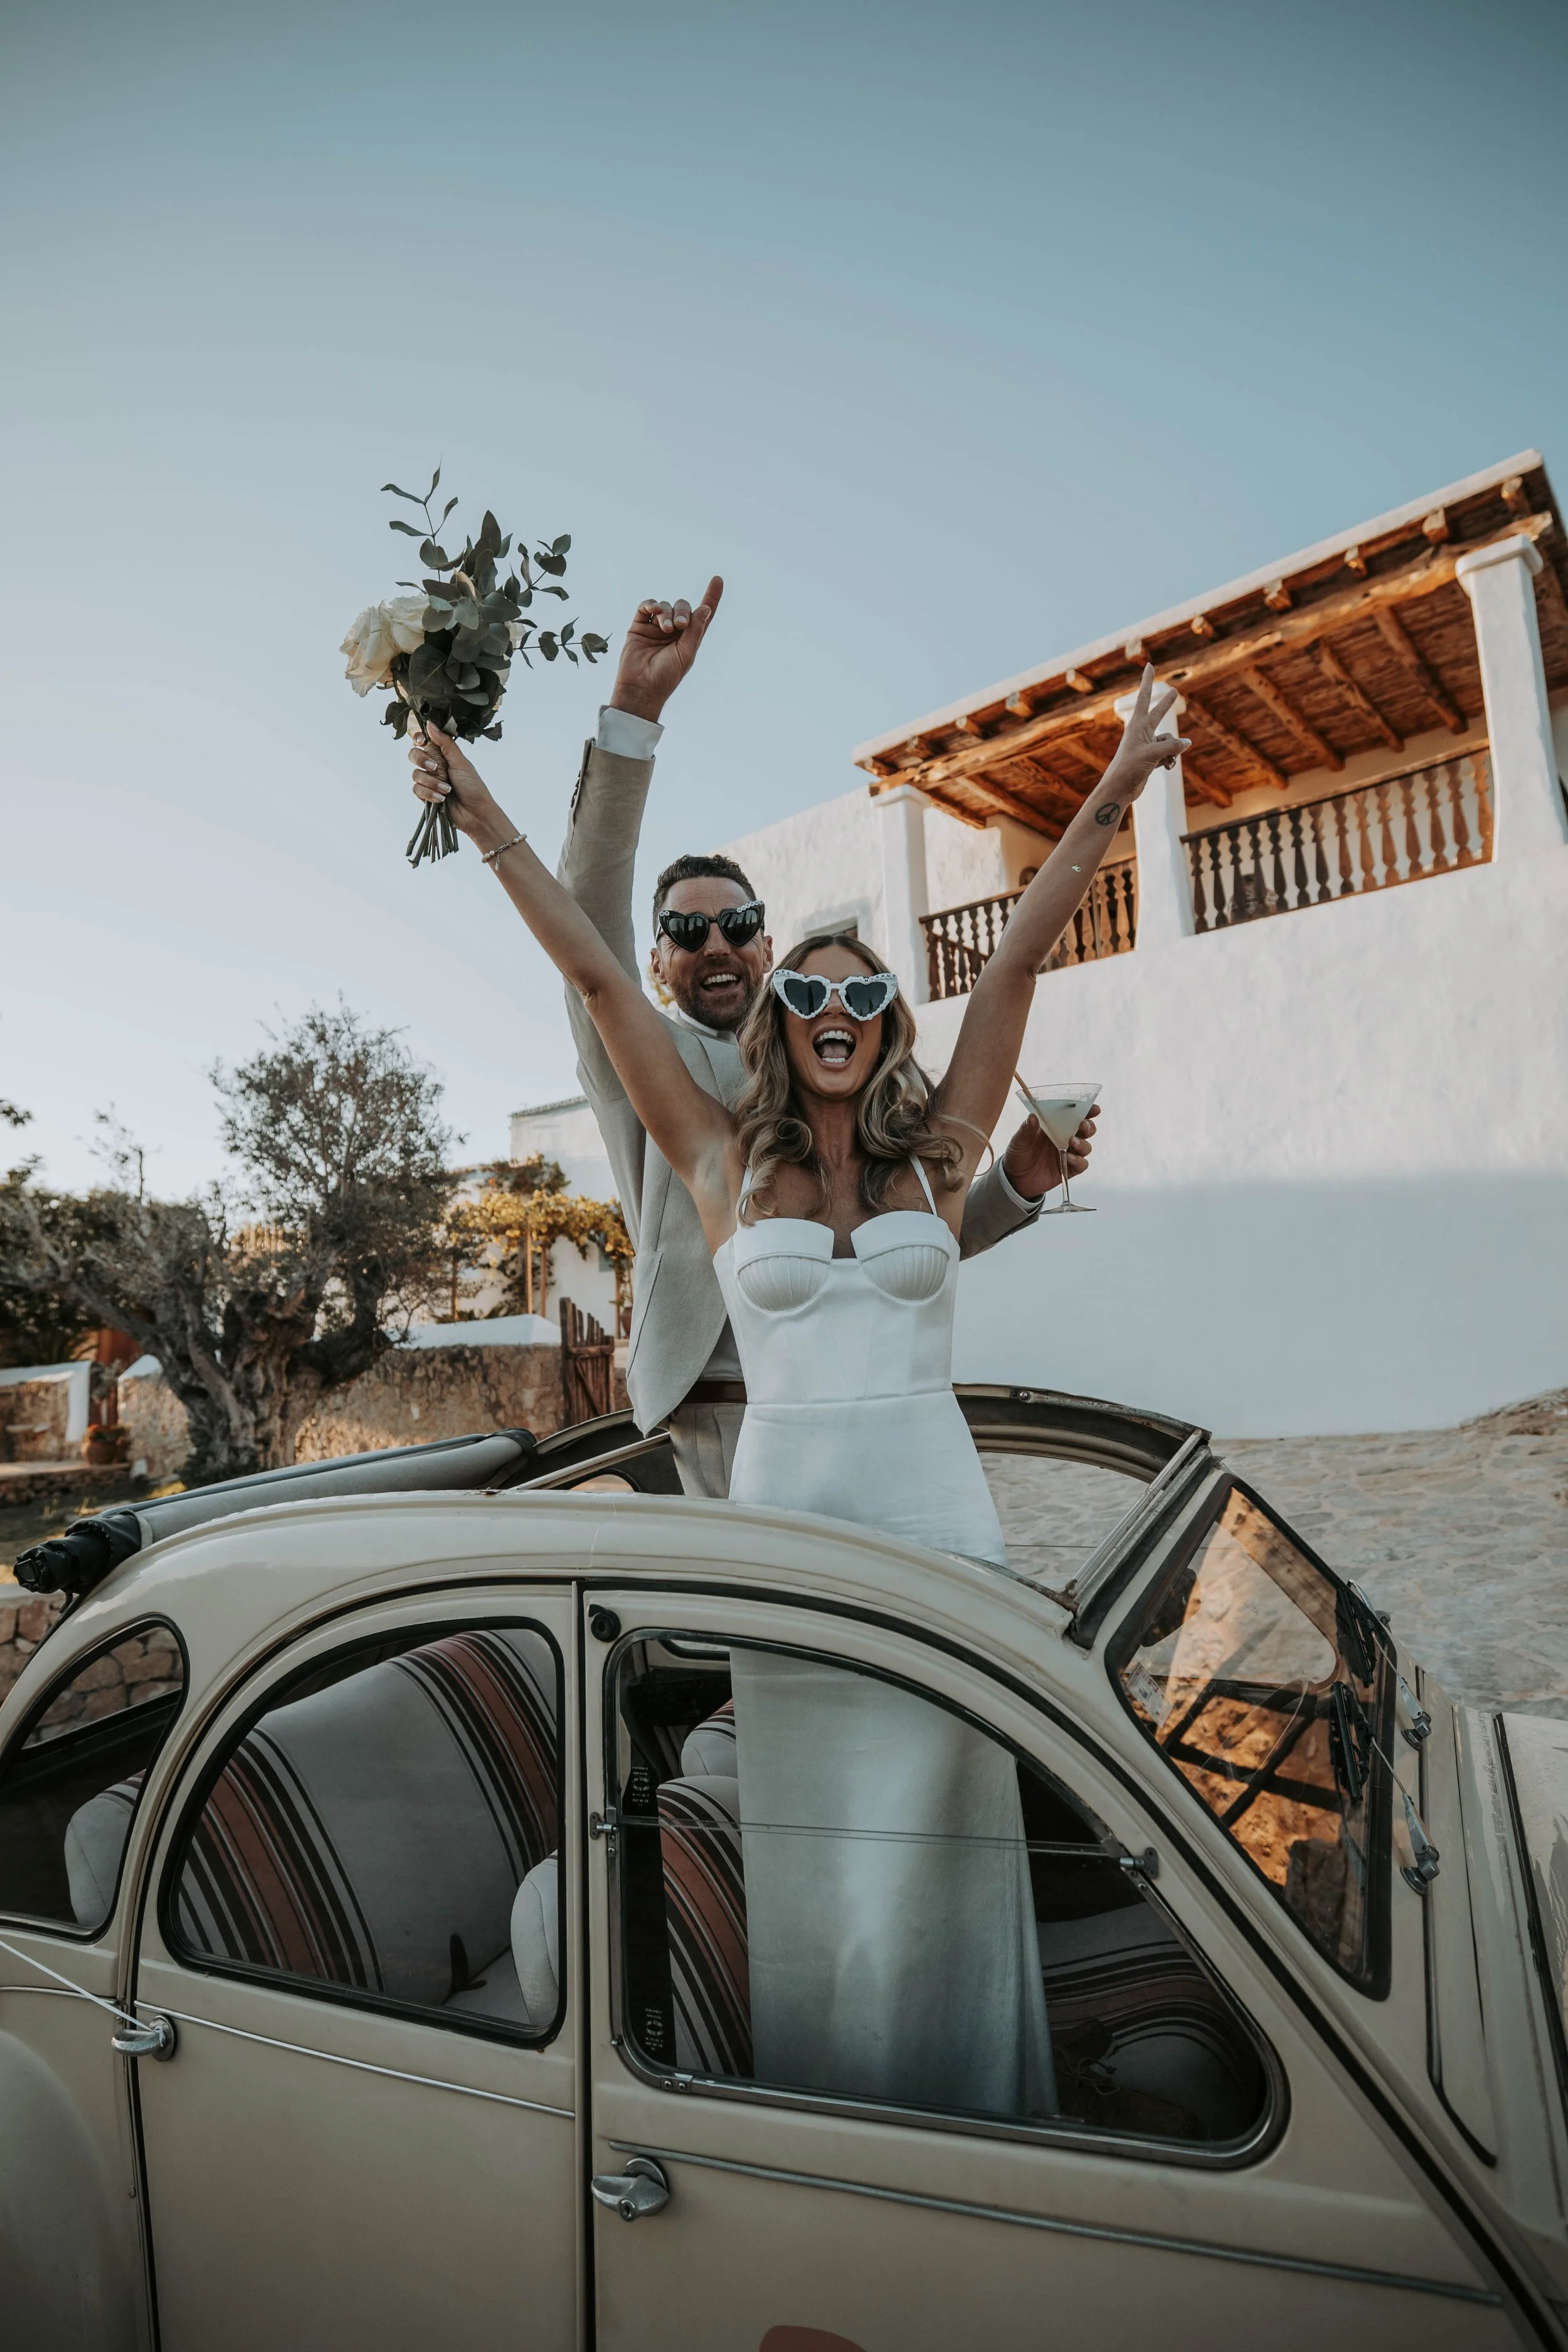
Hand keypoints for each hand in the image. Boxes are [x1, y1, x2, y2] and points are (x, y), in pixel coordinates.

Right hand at [408, 724, 511, 852]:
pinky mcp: (425, 796)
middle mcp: (434, 766)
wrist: (475, 813)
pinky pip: (417, 790)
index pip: (424, 741)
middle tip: (435, 768)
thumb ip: (444, 743)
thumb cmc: (473, 786)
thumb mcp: (460, 762)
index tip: (421, 740)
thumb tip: (430, 723)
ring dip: (432, 783)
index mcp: (443, 754)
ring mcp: (429, 781)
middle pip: (414, 755)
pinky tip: (441, 799)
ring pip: (415, 774)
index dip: (418, 738)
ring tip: (447, 790)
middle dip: (422, 760)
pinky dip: (429, 794)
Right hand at [608, 576, 723, 722]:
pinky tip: (653, 610)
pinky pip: (646, 607)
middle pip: (683, 607)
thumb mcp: (686, 654)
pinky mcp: (639, 627)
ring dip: (666, 613)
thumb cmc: (666, 676)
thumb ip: (696, 631)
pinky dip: (650, 604)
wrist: (641, 687)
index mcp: (689, 638)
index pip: (703, 614)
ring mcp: (656, 627)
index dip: (711, 597)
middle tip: (680, 626)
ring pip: (664, 606)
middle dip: (683, 611)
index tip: (717, 580)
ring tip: (665, 629)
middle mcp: (674, 631)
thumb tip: (706, 608)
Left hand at [1002, 1105, 1097, 1200]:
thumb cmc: (1018, 1153)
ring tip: (1072, 1141)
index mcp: (1056, 1126)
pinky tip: (1069, 1158)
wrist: (1015, 1178)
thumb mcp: (1019, 1140)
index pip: (1075, 1115)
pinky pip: (1081, 1164)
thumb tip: (1033, 1116)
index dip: (1086, 1111)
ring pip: (1086, 1147)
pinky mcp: (1069, 1169)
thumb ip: (1026, 1129)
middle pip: (1086, 1130)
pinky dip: (1078, 1160)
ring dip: (1083, 1143)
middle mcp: (1065, 1138)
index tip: (1093, 1108)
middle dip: (1089, 1126)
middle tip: (1083, 1125)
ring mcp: (1068, 1154)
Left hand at [1091, 666, 1190, 824]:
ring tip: (1166, 761)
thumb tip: (1187, 743)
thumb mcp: (1153, 754)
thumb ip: (1172, 746)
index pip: (1144, 698)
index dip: (1148, 681)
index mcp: (1137, 725)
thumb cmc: (1130, 768)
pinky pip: (1168, 753)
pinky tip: (1167, 768)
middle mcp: (1141, 732)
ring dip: (1172, 750)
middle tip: (1173, 691)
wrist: (1119, 789)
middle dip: (1167, 705)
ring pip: (1169, 740)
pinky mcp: (1150, 758)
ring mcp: (1146, 745)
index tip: (1149, 665)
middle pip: (1158, 714)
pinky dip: (1170, 760)